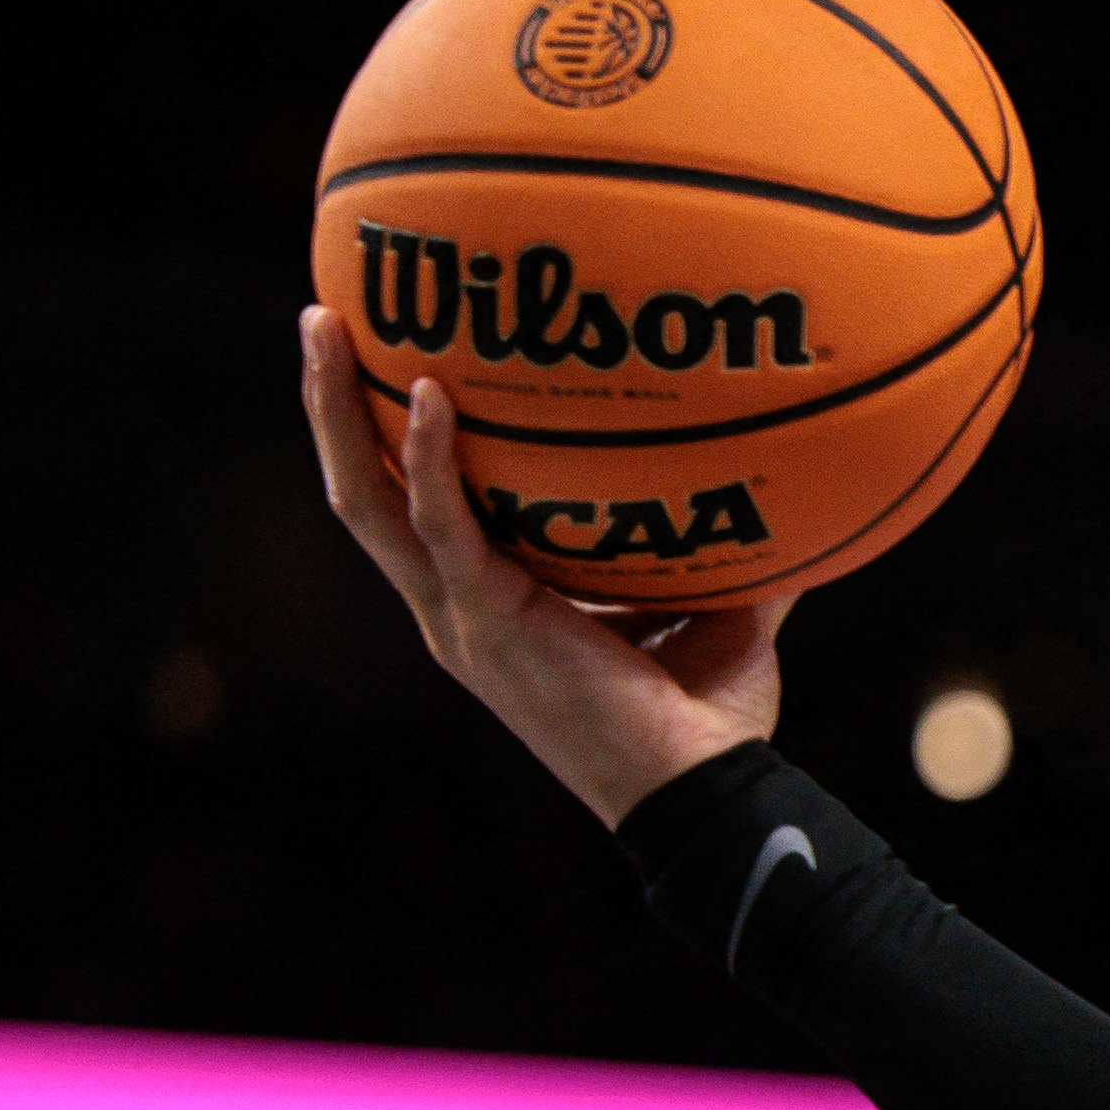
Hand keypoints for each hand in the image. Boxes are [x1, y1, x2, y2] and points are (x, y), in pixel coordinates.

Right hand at [294, 307, 790, 823]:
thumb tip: (788, 494)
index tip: (385, 361)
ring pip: (367, 502)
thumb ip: (730, 555)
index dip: (389, 443)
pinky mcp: (488, 625)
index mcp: (489, 607)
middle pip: (362, 494)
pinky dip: (432, 458)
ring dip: (338, 412)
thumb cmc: (708, 722)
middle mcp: (455, 610)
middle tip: (322, 316)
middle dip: (332, 406)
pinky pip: (443, 527)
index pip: (413, 512)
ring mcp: (462, 620)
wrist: (703, 793)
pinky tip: (431, 394)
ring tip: (325, 325)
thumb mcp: (716, 617)